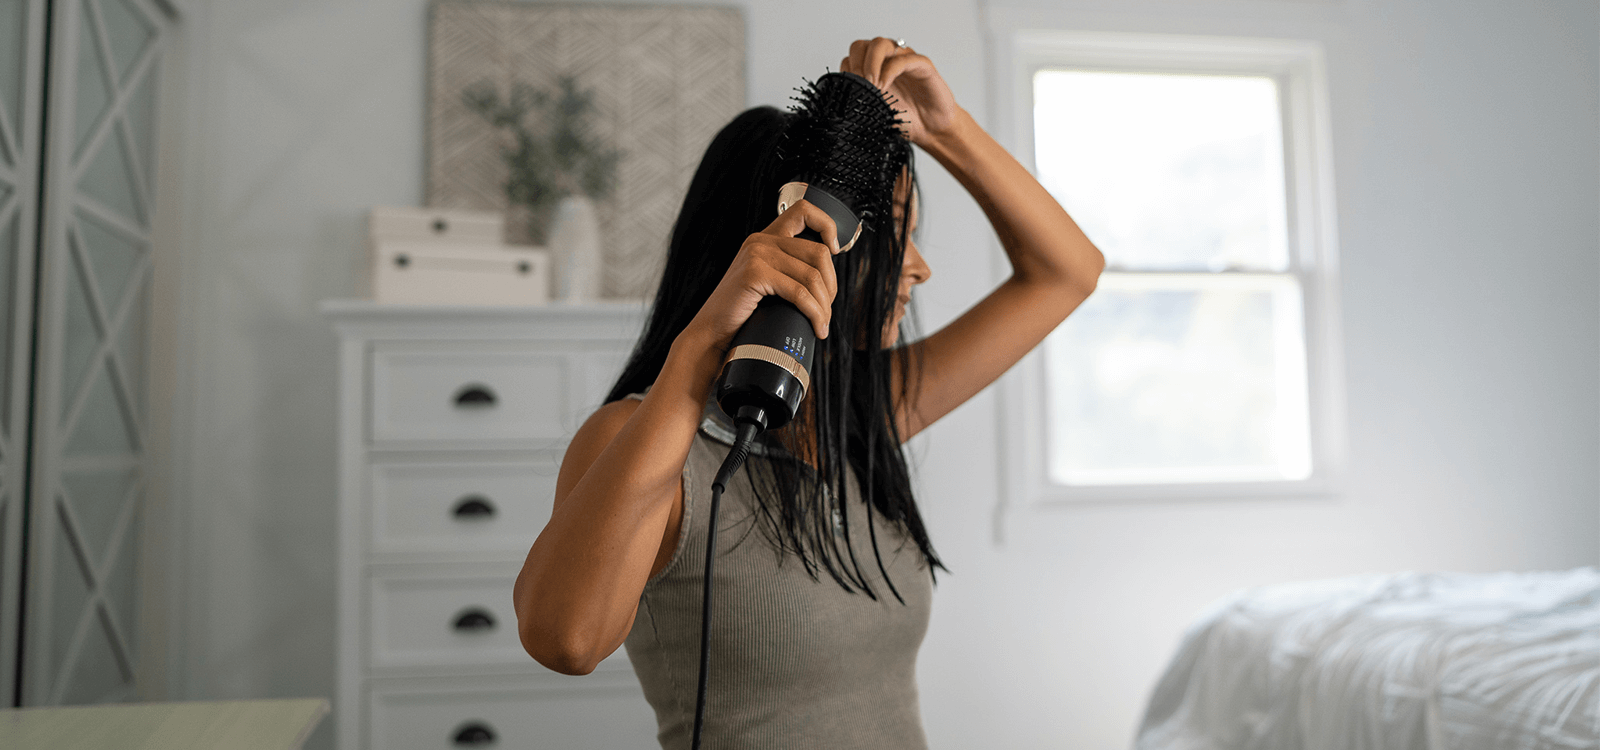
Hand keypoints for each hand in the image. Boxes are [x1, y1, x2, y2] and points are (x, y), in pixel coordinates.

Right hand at [679, 200, 842, 353]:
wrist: (710, 334)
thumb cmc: (740, 315)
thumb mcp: (765, 284)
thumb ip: (787, 271)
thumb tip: (826, 282)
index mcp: (764, 239)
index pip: (803, 210)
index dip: (827, 225)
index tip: (835, 251)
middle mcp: (760, 241)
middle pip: (818, 252)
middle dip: (831, 285)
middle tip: (827, 309)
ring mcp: (757, 255)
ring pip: (812, 275)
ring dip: (824, 305)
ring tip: (822, 323)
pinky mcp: (754, 274)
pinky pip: (799, 292)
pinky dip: (814, 313)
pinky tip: (816, 327)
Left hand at [840, 37, 960, 146]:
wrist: (931, 129)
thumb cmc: (904, 118)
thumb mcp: (875, 112)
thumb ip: (861, 101)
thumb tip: (842, 100)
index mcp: (872, 69)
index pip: (850, 58)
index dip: (847, 72)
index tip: (848, 91)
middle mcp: (886, 60)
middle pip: (861, 46)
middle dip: (855, 64)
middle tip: (859, 86)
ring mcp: (903, 59)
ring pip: (879, 44)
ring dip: (870, 63)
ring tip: (871, 85)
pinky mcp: (921, 64)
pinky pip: (902, 59)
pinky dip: (888, 71)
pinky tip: (883, 86)